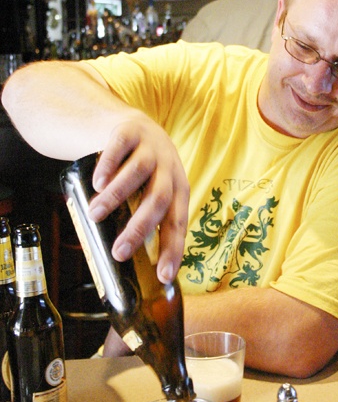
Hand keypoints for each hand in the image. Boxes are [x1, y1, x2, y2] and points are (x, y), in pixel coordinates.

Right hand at [88, 116, 189, 282]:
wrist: (131, 125)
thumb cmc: (141, 172)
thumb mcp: (152, 190)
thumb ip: (145, 218)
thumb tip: (126, 267)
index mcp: (178, 187)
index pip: (178, 221)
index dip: (173, 248)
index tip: (163, 276)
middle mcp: (168, 167)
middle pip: (159, 199)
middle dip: (139, 228)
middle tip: (119, 252)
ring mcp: (150, 146)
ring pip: (138, 172)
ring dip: (116, 196)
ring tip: (95, 215)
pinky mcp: (129, 130)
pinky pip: (120, 147)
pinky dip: (108, 166)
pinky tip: (96, 183)